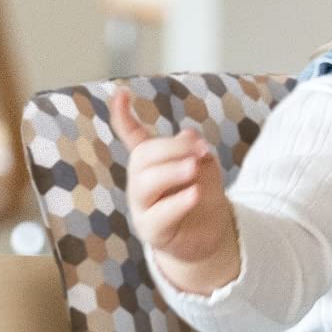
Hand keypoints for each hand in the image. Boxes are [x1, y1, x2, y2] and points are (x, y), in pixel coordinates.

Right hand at [108, 87, 240, 296]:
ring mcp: (143, 207)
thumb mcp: (205, 169)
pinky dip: (177, 203)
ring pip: (144, 185)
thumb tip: (189, 134)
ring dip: (171, 172)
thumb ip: (194, 152)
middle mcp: (141, 182)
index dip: (123, 115)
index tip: (121, 92)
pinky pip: (159, 216)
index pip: (133, 137)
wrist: (210, 238)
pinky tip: (194, 194)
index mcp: (151, 163)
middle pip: (142, 158)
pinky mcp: (153, 231)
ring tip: (193, 168)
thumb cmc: (202, 198)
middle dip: (170, 149)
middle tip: (200, 149)